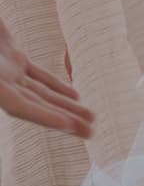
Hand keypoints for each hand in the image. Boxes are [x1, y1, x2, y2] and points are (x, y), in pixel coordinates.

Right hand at [0, 17, 93, 136]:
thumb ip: (8, 52)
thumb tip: (20, 72)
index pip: (18, 106)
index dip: (42, 117)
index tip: (68, 127)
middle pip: (35, 106)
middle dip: (63, 120)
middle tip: (92, 133)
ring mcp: (6, 70)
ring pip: (40, 93)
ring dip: (66, 106)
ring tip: (92, 120)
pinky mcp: (12, 57)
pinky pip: (37, 76)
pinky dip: (56, 85)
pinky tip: (75, 96)